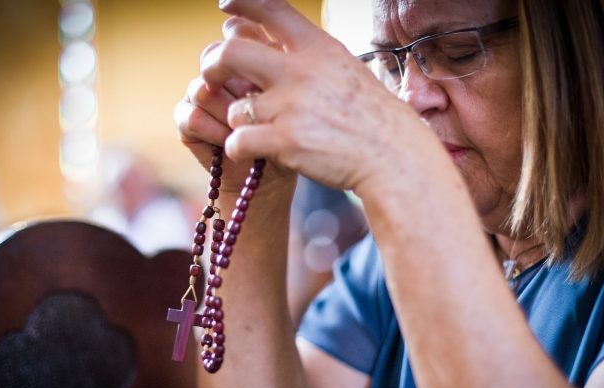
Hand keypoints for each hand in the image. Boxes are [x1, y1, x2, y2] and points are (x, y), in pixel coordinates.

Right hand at [174, 15, 294, 195]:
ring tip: (246, 129)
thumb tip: (263, 48)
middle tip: (258, 106)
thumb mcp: (293, 98)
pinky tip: (228, 140)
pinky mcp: (188, 119)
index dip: (249, 49)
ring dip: (227, 112)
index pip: (238, 31)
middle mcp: (222, 72)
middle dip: (237, 84)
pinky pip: (191, 114)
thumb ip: (278, 68)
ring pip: (203, 88)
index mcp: (249, 56)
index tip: (267, 78)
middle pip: (215, 57)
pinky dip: (212, 129)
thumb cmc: (290, 136)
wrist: (272, 177)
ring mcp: (202, 93)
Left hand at [204, 0, 428, 192]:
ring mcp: (292, 107)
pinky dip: (238, 148)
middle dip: (213, 64)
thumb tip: (269, 38)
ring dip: (240, 121)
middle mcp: (301, 71)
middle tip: (212, 76)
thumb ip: (309, 55)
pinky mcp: (286, 142)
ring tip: (260, 131)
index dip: (241, 3)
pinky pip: (237, 141)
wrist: (392, 156)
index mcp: (318, 48)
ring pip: (235, 108)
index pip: (271, 9)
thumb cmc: (371, 117)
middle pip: (232, 53)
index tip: (225, 4)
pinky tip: (253, 151)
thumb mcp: (346, 69)